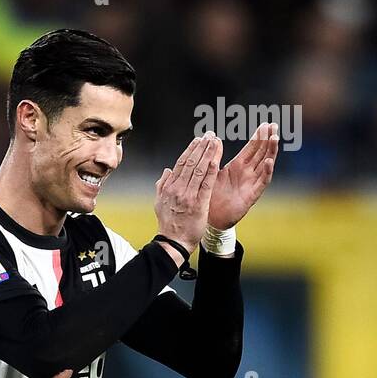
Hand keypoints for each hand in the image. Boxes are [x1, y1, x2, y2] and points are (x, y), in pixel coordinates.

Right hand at [154, 133, 222, 253]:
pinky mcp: (199, 204)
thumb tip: (166, 171)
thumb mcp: (159, 203)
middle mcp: (178, 189)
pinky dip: (211, 170)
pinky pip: (206, 183)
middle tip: (210, 135)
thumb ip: (162, 185)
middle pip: (191, 162)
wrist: (173, 243)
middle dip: (201, 147)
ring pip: (199, 169)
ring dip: (208, 153)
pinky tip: (216, 159)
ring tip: (215, 141)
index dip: (191, 149)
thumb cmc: (168, 224)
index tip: (198, 139)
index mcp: (169, 187)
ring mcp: (188, 196)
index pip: (181, 163)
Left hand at [207, 122, 277, 229]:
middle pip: (261, 152)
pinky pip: (262, 182)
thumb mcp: (213, 173)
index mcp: (238, 166)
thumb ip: (216, 157)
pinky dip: (266, 172)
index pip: (252, 147)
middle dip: (268, 139)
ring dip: (271, 151)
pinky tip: (269, 161)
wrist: (211, 218)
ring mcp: (251, 183)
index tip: (265, 124)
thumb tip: (215, 139)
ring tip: (275, 138)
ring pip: (265, 164)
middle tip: (274, 125)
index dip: (259, 136)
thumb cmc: (212, 196)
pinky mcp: (252, 195)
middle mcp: (247, 172)